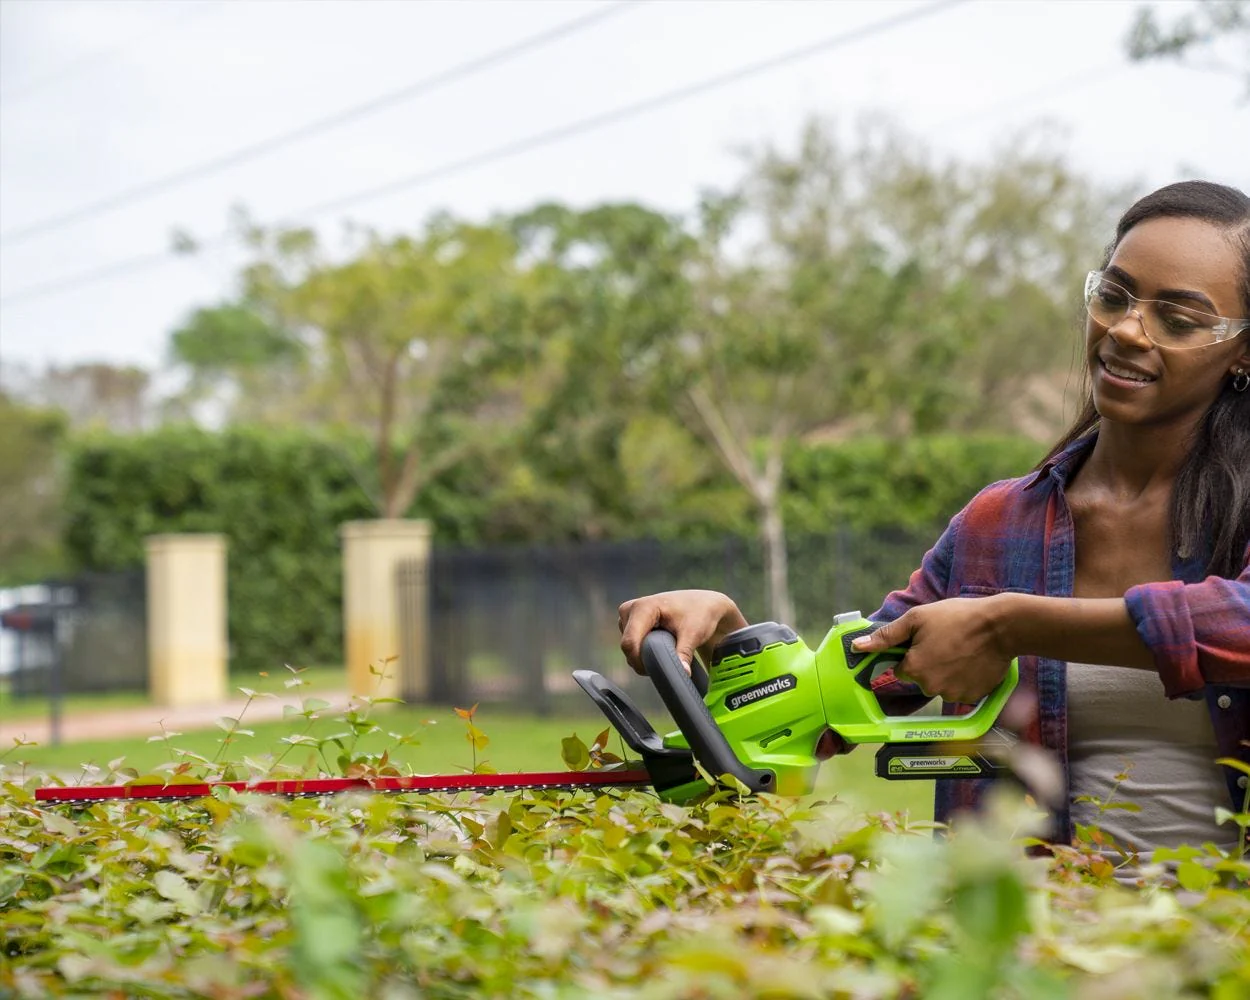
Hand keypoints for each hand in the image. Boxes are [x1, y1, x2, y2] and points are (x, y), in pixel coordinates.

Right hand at [618, 590, 747, 674]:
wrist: (701, 604)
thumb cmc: (698, 614)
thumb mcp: (693, 633)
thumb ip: (684, 653)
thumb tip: (683, 673)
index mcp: (642, 607)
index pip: (630, 642)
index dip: (640, 661)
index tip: (659, 671)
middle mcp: (629, 609)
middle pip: (627, 647)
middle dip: (644, 660)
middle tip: (668, 661)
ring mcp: (627, 617)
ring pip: (628, 648)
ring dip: (644, 656)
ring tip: (667, 649)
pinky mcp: (628, 624)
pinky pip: (631, 646)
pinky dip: (644, 652)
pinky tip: (660, 646)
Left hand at [850, 597, 1012, 703]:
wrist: (1001, 626)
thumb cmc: (957, 617)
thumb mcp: (916, 618)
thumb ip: (886, 636)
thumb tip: (857, 647)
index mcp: (913, 669)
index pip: (901, 669)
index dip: (912, 653)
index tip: (926, 640)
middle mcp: (930, 687)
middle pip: (921, 679)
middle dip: (929, 663)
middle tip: (946, 642)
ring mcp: (953, 695)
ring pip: (941, 685)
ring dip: (947, 672)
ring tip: (962, 650)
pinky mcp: (973, 697)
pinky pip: (961, 691)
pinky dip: (965, 679)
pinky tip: (973, 661)